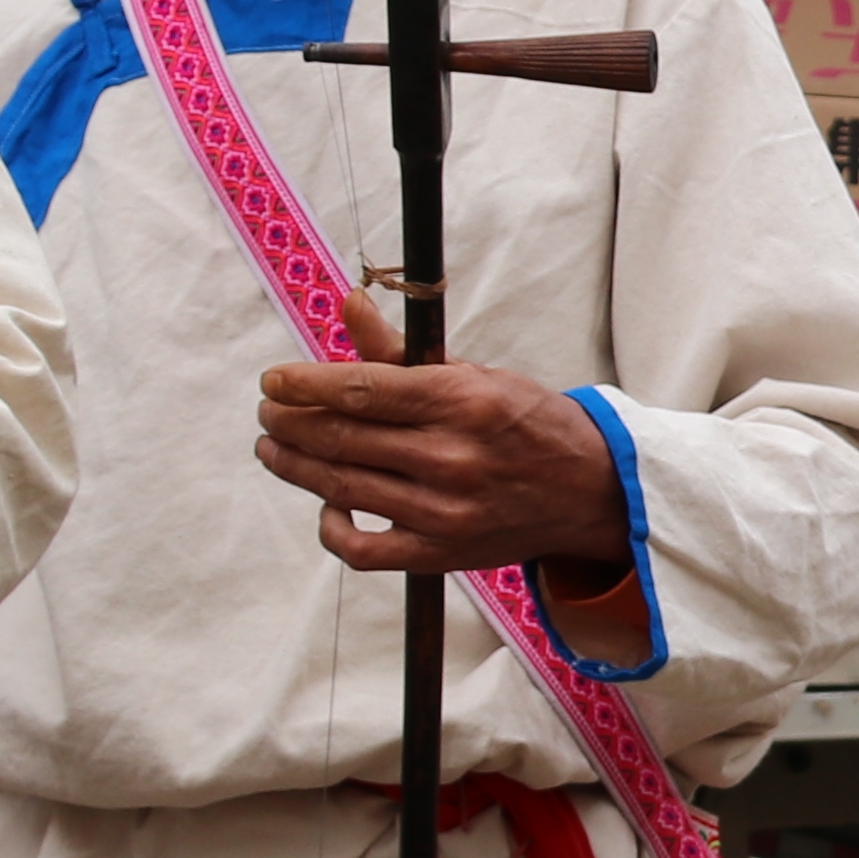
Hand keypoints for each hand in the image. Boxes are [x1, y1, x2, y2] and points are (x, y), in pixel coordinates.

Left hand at [261, 294, 632, 582]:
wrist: (588, 492)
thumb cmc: (526, 423)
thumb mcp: (474, 376)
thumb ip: (401, 351)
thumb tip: (349, 304)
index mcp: (462, 402)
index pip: (361, 390)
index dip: (303, 385)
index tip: (273, 381)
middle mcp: (451, 458)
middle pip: (340, 438)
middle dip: (288, 423)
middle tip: (270, 413)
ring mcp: (444, 512)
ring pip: (340, 487)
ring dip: (293, 465)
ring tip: (275, 448)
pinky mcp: (439, 554)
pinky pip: (361, 550)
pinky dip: (332, 527)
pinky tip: (327, 503)